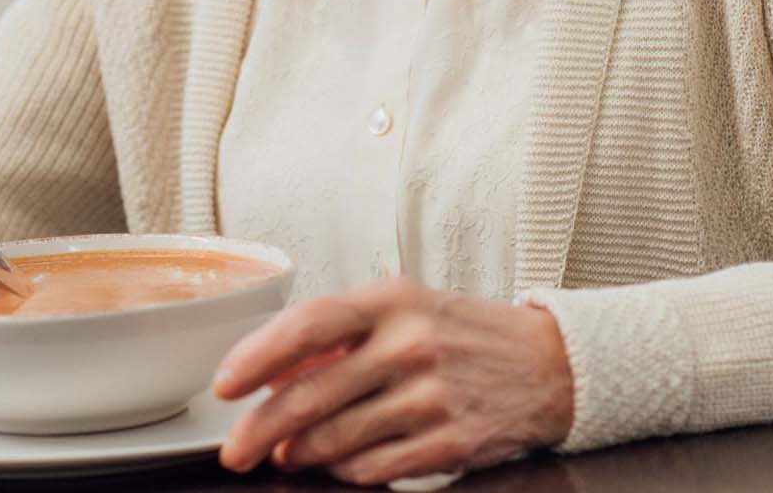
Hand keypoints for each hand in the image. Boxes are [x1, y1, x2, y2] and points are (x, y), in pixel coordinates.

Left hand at [214, 277, 573, 486]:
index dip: (255, 358)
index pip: (306, 325)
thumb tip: (272, 374)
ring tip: (286, 455)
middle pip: (311, 394)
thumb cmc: (461, 333)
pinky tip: (341, 465)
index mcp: (392, 300)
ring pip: (336, 439)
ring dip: (300, 454)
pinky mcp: (450, 441)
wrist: (548, 364)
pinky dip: (347, 471)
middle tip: (234, 449)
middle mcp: (410, 344)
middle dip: (259, 429)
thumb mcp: (403, 309)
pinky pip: (374, 469)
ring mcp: (432, 396)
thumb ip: (340, 336)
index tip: (224, 385)